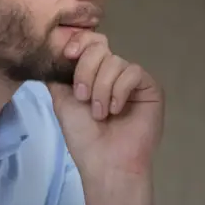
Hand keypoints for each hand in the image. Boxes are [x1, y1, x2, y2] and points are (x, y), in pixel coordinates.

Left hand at [47, 31, 163, 204]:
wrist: (105, 162)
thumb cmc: (84, 137)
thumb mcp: (62, 100)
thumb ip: (59, 74)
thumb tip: (55, 51)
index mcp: (93, 74)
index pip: (90, 42)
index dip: (79, 42)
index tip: (69, 55)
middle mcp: (113, 73)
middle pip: (100, 47)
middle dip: (86, 71)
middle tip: (83, 98)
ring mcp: (131, 80)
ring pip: (115, 61)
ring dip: (101, 88)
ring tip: (100, 114)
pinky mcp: (150, 88)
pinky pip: (132, 72)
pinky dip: (119, 90)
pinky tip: (116, 110)